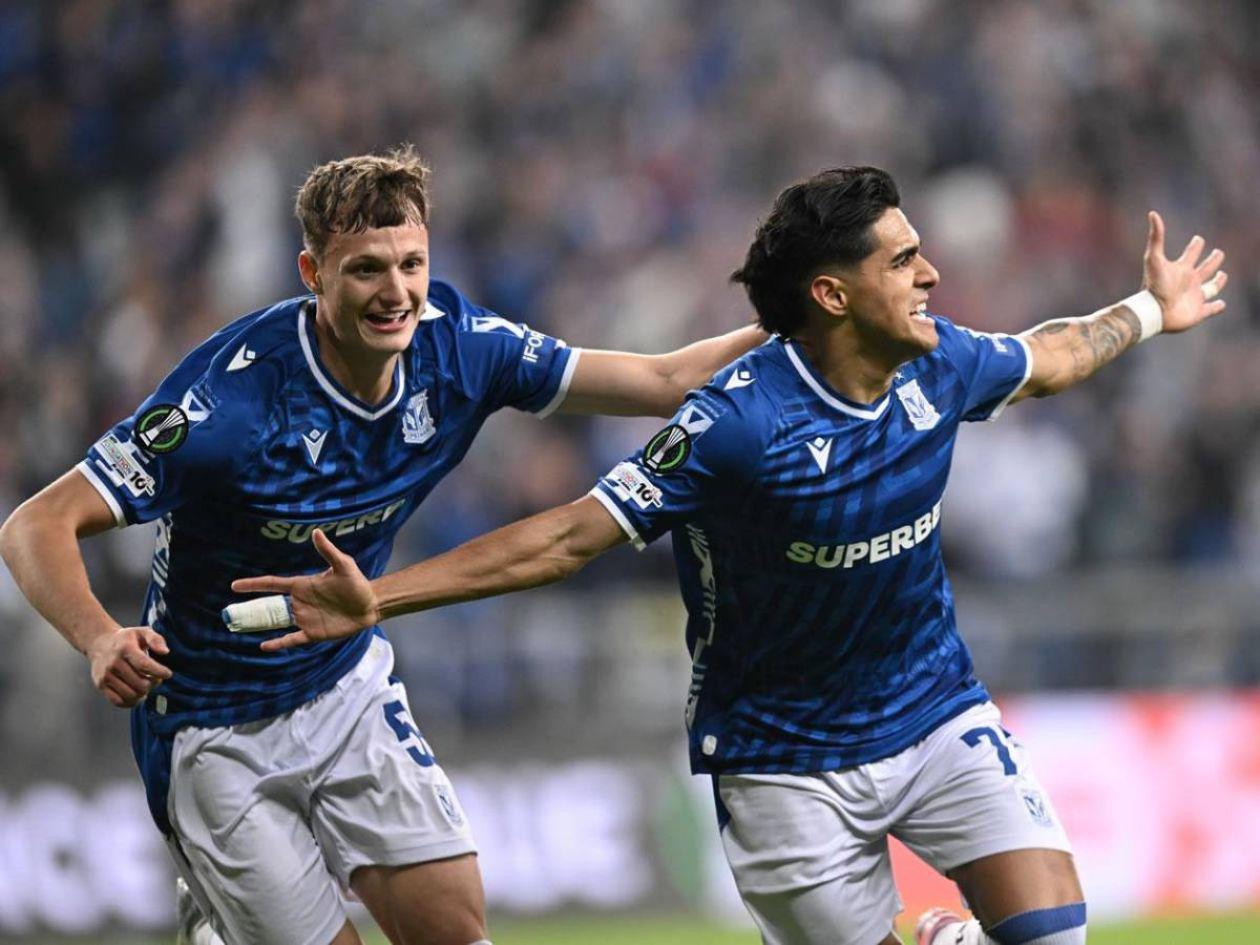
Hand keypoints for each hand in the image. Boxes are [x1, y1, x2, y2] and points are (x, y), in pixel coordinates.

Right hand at [86, 626, 171, 707]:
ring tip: (147, 685)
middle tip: (156, 679)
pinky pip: (118, 701)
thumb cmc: (126, 639)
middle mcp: (113, 663)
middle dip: (153, 683)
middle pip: (140, 683)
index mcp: (125, 648)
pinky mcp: (100, 685)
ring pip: (130, 695)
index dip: (159, 672)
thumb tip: (165, 652)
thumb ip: (156, 639)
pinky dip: (131, 702)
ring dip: (143, 693)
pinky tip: (137, 695)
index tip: (168, 674)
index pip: (144, 665)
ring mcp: (105, 675)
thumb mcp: (142, 632)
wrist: (100, 643)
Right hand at [231, 529, 377, 651]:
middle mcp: (299, 602)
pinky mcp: (313, 633)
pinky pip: (292, 639)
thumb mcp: (343, 565)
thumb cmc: (356, 583)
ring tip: (240, 629)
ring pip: (277, 623)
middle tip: (231, 612)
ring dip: (260, 626)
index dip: (254, 584)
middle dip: (251, 607)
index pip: (273, 584)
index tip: (234, 585)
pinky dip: (278, 643)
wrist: (370, 604)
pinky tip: (264, 645)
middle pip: (270, 605)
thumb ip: (328, 551)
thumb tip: (316, 532)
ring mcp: (305, 618)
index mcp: (302, 585)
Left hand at [1143, 211, 1227, 333]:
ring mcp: (1194, 296)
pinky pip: (1211, 309)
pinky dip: (1217, 306)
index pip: (1191, 253)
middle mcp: (1189, 282)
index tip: (1198, 239)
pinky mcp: (1198, 312)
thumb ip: (1156, 237)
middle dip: (1212, 260)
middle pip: (1204, 268)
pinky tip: (1221, 304)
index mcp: (1181, 269)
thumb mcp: (1153, 258)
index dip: (1196, 245)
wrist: (1153, 312)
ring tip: (1222, 275)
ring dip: (1218, 281)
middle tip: (1218, 252)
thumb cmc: (1153, 285)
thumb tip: (1152, 213)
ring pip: (1211, 288)